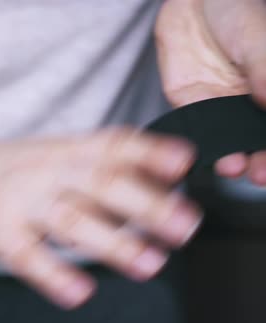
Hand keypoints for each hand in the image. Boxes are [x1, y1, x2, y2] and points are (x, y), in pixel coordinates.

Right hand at [0, 128, 202, 308]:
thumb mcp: (52, 153)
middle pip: (97, 182)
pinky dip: (54, 274)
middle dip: (144, 204)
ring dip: (111, 242)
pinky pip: (26, 255)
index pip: (111, 145)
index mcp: (62, 149)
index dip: (149, 152)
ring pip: (68, 219)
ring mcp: (17, 201)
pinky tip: (78, 291)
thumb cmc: (6, 169)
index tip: (183, 163)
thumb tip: (162, 178)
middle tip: (182, 225)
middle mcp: (42, 171)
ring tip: (148, 263)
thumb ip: (99, 163)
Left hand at [156, 0, 265, 185]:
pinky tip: (213, 158)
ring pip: (234, 143)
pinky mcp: (195, 108)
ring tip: (235, 167)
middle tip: (261, 174)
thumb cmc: (237, 12)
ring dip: (236, 160)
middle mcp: (255, 105)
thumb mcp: (259, 40)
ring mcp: (225, 108)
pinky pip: (202, 132)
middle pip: (261, 142)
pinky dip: (208, 148)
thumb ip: (265, 72)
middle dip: (263, 163)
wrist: (194, 2)